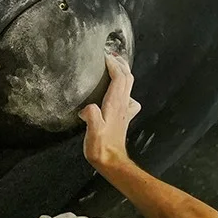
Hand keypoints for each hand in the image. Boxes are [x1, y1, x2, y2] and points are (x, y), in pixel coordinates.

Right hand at [80, 54, 141, 170]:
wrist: (112, 161)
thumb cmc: (101, 147)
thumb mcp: (93, 132)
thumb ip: (92, 117)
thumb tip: (88, 107)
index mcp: (115, 104)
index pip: (119, 78)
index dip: (113, 64)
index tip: (103, 56)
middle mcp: (123, 104)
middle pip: (127, 78)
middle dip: (121, 64)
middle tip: (111, 55)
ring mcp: (125, 110)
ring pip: (129, 85)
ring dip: (123, 73)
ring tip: (114, 66)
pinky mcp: (124, 116)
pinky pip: (128, 97)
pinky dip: (124, 87)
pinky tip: (117, 91)